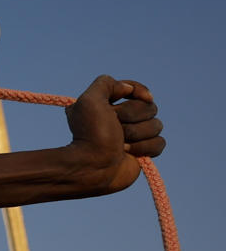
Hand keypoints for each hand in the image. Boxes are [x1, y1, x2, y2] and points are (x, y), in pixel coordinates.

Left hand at [65, 76, 163, 193]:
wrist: (93, 167)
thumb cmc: (90, 134)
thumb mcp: (90, 100)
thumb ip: (107, 84)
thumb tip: (127, 88)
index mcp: (106, 104)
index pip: (134, 89)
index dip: (139, 91)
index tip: (143, 97)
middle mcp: (120, 118)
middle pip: (149, 107)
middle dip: (133, 117)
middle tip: (115, 126)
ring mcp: (133, 135)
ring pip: (156, 125)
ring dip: (137, 134)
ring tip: (120, 143)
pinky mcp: (143, 151)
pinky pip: (160, 143)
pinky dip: (144, 148)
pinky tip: (128, 153)